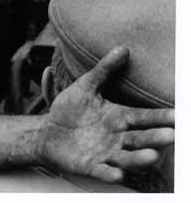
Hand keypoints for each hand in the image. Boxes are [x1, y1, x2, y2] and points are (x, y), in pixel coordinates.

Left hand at [37, 47, 174, 182]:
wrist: (46, 130)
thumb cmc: (70, 109)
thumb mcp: (85, 86)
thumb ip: (104, 70)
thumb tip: (123, 48)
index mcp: (120, 118)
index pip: (144, 117)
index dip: (161, 117)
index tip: (178, 116)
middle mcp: (117, 138)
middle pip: (140, 139)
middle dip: (156, 138)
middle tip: (172, 136)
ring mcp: (105, 154)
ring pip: (127, 158)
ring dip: (139, 158)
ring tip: (151, 156)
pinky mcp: (90, 166)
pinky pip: (102, 171)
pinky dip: (110, 174)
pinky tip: (117, 175)